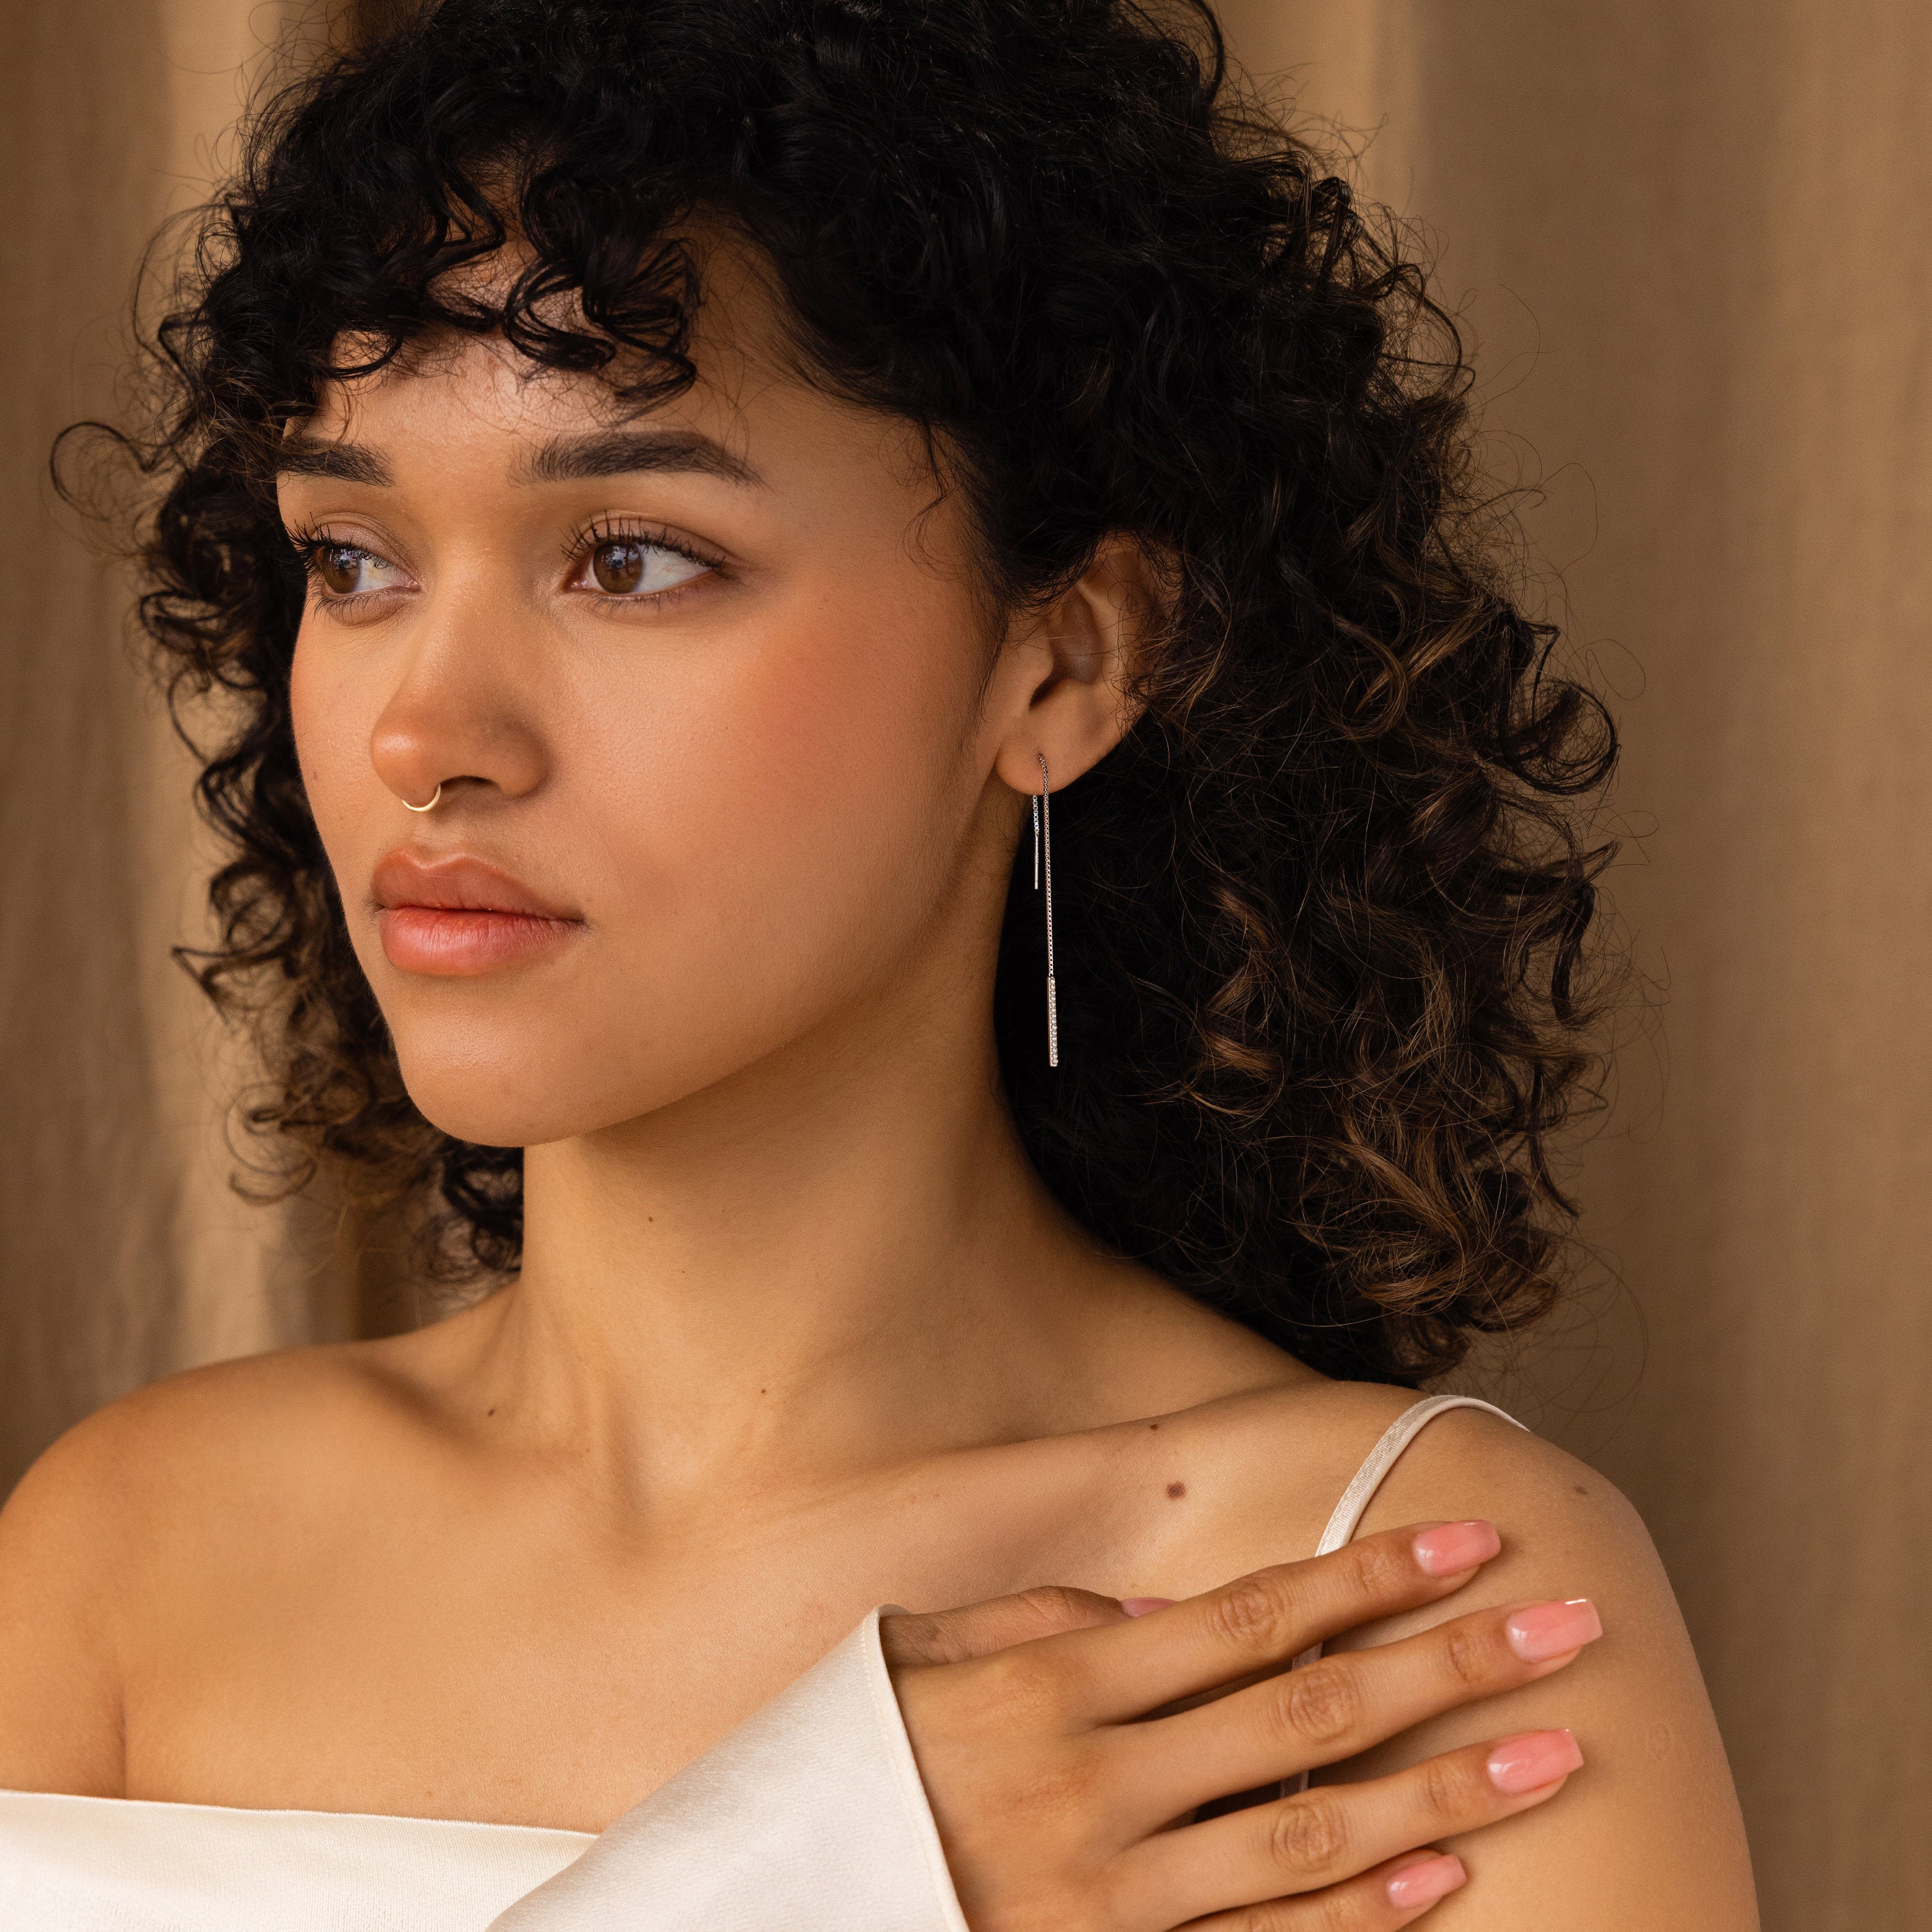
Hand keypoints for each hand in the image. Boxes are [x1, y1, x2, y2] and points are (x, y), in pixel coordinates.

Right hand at [882, 1521, 1601, 1929]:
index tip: (1465, 1541)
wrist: (776, 1903)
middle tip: (1564, 1628)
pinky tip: (1445, 1879)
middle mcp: (1099, 1784)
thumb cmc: (858, 1767)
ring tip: (1552, 1754)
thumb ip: (1047, 1630)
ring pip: (1311, 1835)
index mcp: (1055, 1689)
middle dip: (1446, 1663)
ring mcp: (1113, 1894)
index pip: (1247, 1618)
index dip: (1365, 1577)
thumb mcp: (924, 1661)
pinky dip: (1359, 1919)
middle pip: (1307, 1713)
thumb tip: (1172, 1623)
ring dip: (1443, 1789)